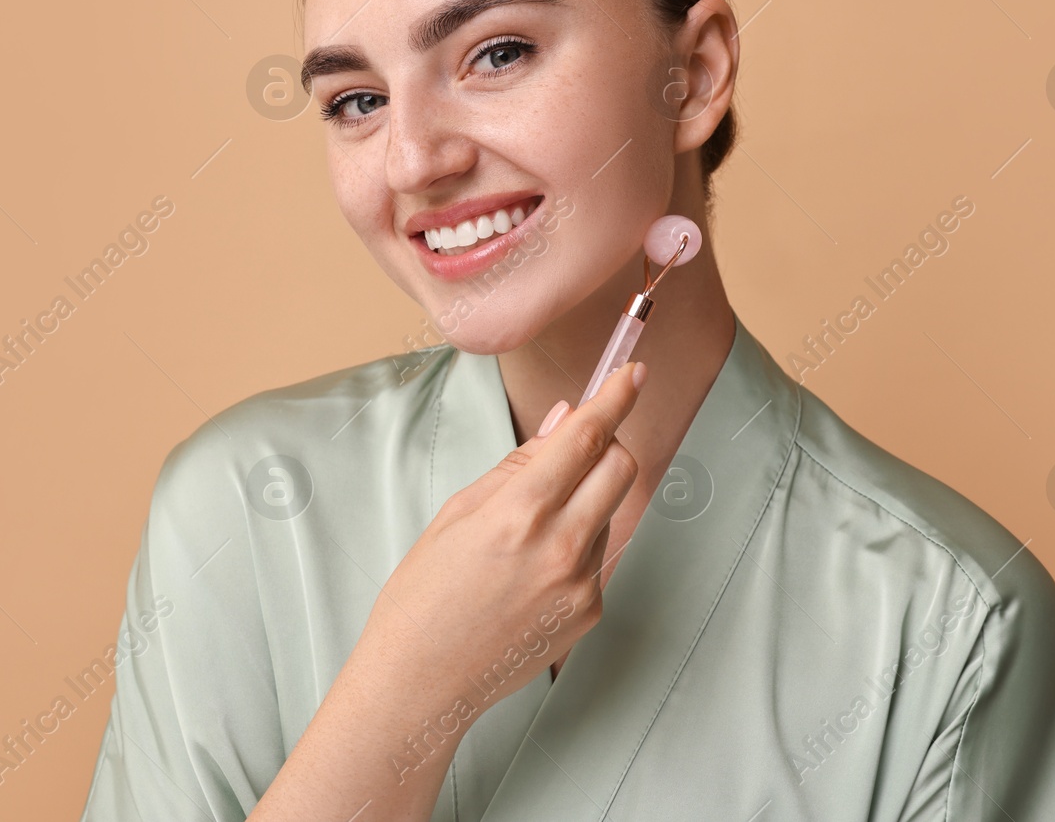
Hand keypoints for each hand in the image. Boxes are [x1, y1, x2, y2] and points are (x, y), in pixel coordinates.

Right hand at [360, 360, 647, 718]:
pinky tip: (529, 572)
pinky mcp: (590, 613)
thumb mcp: (457, 513)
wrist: (421, 682)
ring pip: (607, 512)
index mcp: (520, 512)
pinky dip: (575, 545)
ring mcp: (581, 585)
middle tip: (577, 446)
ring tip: (524, 535)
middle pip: (621, 467)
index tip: (633, 373)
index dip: (615, 397)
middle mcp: (561, 547)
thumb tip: (564, 418)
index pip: (587, 437)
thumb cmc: (423, 595)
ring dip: (584, 500)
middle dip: (607, 444)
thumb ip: (519, 464)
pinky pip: (597, 556)